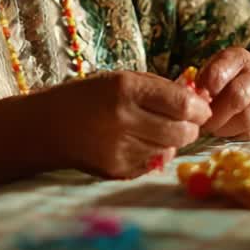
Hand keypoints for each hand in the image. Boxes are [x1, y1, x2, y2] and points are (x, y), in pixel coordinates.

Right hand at [48, 70, 211, 178]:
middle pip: (181, 132)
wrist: (47, 126)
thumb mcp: (122, 80)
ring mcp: (119, 148)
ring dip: (171, 141)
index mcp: (125, 89)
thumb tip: (198, 103)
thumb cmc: (89, 97)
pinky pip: (152, 164)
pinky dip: (153, 154)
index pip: (182, 104)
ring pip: (169, 150)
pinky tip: (137, 143)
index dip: (199, 108)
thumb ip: (160, 89)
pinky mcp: (116, 170)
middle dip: (190, 128)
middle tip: (185, 123)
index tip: (201, 108)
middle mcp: (123, 119)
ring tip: (154, 130)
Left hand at [196, 47, 249, 139]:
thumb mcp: (220, 70)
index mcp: (239, 57)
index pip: (219, 73)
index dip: (206, 91)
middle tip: (204, 123)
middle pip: (236, 97)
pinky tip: (231, 131)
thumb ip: (206, 81)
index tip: (197, 102)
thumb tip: (194, 99)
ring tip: (216, 129)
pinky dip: (238, 135)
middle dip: (215, 115)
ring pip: (247, 118)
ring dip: (226, 128)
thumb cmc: (236, 78)